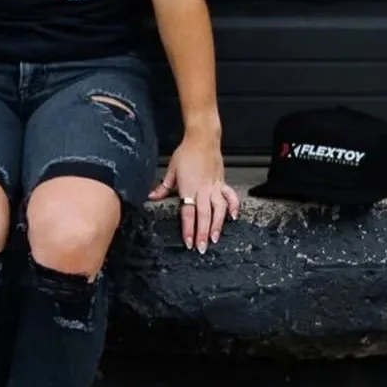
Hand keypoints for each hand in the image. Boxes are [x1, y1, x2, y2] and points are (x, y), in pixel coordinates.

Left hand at [149, 137, 239, 252]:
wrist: (203, 139)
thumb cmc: (186, 153)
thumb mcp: (171, 170)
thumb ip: (163, 187)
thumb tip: (152, 197)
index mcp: (188, 188)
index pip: (188, 213)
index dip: (188, 229)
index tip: (188, 242)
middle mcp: (203, 190)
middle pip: (204, 215)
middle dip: (203, 233)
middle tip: (202, 248)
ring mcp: (215, 187)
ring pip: (219, 210)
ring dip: (218, 225)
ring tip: (215, 238)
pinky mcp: (222, 182)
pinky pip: (230, 197)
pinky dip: (234, 207)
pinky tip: (234, 217)